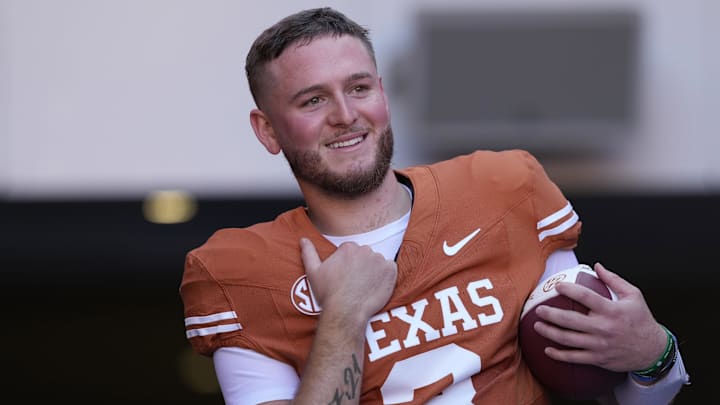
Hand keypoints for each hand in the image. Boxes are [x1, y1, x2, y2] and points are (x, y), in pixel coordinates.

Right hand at [300, 238, 396, 323]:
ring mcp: (379, 260)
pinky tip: (375, 287)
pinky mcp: (391, 271)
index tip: (345, 276)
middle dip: (362, 266)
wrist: (345, 313)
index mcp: (348, 248)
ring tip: (365, 287)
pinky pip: (391, 269)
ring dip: (374, 271)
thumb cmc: (328, 294)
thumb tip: (303, 239)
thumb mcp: (313, 272)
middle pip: (365, 255)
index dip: (348, 265)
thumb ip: (309, 252)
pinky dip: (386, 277)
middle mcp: (365, 250)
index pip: (352, 251)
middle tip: (355, 283)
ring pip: (378, 262)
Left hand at [532, 262, 666, 371]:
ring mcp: (599, 345)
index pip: (585, 297)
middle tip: (538, 309)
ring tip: (537, 325)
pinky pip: (574, 357)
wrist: (652, 350)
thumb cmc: (641, 320)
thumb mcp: (634, 296)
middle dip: (550, 314)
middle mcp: (603, 328)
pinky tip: (548, 349)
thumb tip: (597, 266)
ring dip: (549, 332)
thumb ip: (614, 280)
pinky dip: (559, 354)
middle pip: (570, 320)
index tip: (557, 286)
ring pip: (568, 339)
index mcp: (611, 310)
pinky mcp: (598, 358)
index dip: (569, 289)